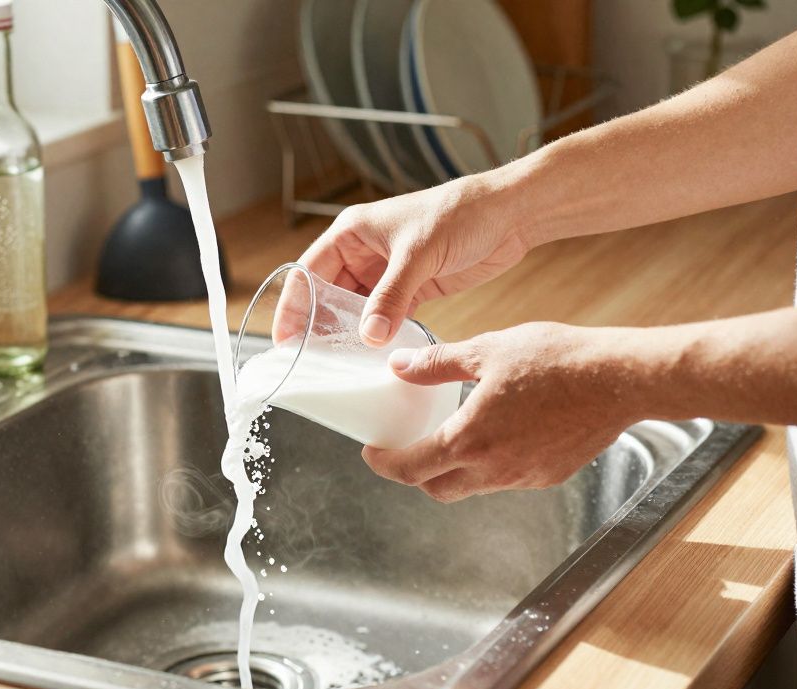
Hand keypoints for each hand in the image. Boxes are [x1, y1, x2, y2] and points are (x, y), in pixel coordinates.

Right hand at [299, 172, 533, 346]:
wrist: (509, 215)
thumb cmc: (460, 213)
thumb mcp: (418, 254)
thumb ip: (392, 296)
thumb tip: (369, 337)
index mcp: (352, 233)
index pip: (309, 273)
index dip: (295, 307)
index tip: (288, 339)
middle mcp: (363, 254)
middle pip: (328, 297)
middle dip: (319, 328)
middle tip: (311, 363)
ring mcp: (387, 274)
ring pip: (356, 311)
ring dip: (350, 336)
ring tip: (341, 367)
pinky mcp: (412, 290)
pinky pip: (386, 319)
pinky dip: (380, 338)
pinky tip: (375, 359)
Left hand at [362, 322, 648, 501]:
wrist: (620, 378)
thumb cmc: (556, 360)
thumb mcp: (487, 351)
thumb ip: (437, 364)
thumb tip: (399, 366)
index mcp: (470, 440)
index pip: (410, 469)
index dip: (384, 464)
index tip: (373, 452)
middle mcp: (494, 470)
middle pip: (437, 488)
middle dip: (415, 473)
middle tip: (406, 447)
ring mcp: (524, 477)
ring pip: (473, 486)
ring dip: (454, 469)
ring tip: (451, 435)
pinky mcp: (550, 476)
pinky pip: (507, 479)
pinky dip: (490, 465)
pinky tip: (497, 434)